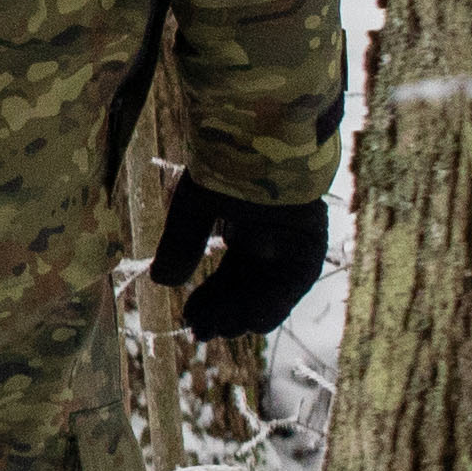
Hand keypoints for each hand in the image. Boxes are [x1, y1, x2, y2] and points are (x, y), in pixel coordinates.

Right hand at [149, 180, 329, 342]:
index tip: (189, 319)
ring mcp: (293, 243)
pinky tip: (243, 321)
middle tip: (199, 334)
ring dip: (243, 315)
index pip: (231, 275)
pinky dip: (269, 304)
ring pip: (270, 293)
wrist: (258, 136)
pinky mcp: (310, 243)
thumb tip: (161, 282)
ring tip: (215, 332)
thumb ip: (181, 245)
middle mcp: (273, 241)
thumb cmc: (224, 164)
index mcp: (248, 228)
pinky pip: (292, 285)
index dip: (211, 300)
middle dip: (224, 314)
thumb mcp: (193, 208)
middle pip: (249, 289)